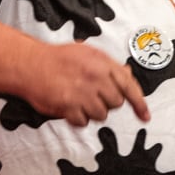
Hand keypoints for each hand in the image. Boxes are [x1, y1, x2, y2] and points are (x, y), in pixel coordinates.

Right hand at [24, 42, 150, 126]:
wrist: (29, 64)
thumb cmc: (57, 58)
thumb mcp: (88, 52)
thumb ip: (109, 65)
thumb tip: (128, 75)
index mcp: (103, 63)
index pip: (129, 86)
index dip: (139, 103)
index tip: (145, 116)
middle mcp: (95, 77)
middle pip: (116, 103)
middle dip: (106, 102)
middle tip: (92, 95)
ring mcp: (83, 93)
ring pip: (101, 115)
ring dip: (91, 112)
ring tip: (79, 99)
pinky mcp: (69, 106)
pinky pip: (83, 122)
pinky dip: (77, 118)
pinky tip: (70, 107)